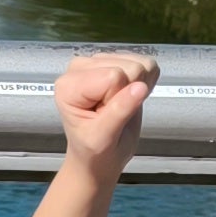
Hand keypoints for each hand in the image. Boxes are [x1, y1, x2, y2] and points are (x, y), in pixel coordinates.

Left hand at [56, 50, 157, 178]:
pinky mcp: (115, 60)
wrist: (97, 156)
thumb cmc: (94, 149)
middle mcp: (80, 67)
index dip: (120, 100)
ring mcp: (98, 61)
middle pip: (129, 67)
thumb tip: (140, 87)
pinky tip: (128, 96)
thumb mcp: (104, 138)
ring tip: (119, 106)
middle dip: (128, 93)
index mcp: (70, 85)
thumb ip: (120, 111)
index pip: (114, 77)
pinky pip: (146, 64)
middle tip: (114, 113)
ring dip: (136, 88)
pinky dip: (144, 83)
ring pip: (140, 64)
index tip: (107, 116)